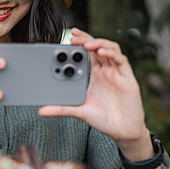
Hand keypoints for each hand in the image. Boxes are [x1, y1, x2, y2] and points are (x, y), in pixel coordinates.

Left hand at [38, 28, 148, 149]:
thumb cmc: (104, 120)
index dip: (80, 42)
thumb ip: (62, 109)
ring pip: (110, 48)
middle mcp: (107, 70)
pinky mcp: (127, 78)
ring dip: (98, 43)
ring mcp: (117, 73)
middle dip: (85, 39)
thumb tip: (41, 110)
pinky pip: (121, 60)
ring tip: (86, 44)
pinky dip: (111, 53)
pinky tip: (101, 52)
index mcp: (96, 75)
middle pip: (97, 46)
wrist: (123, 132)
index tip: (68, 38)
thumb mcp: (79, 112)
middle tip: (73, 36)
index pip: (88, 53)